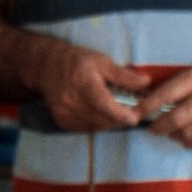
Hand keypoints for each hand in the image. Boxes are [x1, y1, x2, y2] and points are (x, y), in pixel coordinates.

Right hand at [26, 45, 150, 137]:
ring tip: (115, 111)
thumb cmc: (77, 62)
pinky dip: (97, 124)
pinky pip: (86, 129)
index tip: (136, 116)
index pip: (106, 106)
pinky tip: (99, 113)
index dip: (124, 115)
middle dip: (120, 119)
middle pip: (104, 120)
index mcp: (84, 84)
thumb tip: (146, 82)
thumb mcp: (102, 62)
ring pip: (97, 127)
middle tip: (130, 112)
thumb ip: (124, 75)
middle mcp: (72, 101)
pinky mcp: (62, 122)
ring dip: (109, 123)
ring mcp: (65, 113)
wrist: (46, 67)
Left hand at [129, 49, 191, 153]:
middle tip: (151, 128)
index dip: (147, 106)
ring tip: (170, 132)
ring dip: (173, 136)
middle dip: (157, 127)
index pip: (166, 94)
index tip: (135, 112)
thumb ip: (186, 85)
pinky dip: (189, 142)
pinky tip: (186, 138)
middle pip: (174, 120)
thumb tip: (160, 99)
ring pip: (187, 134)